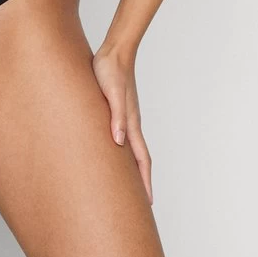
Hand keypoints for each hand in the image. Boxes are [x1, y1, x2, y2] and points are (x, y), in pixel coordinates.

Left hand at [91, 43, 152, 204]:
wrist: (114, 52)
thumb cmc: (110, 71)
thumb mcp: (110, 94)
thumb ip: (116, 116)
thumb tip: (118, 141)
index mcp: (131, 123)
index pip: (141, 159)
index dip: (145, 181)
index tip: (147, 203)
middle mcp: (131, 123)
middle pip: (140, 159)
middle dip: (142, 181)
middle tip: (140, 204)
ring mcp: (126, 117)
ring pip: (132, 149)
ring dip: (133, 168)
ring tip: (128, 185)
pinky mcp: (118, 110)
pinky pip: (123, 136)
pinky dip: (123, 152)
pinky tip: (115, 153)